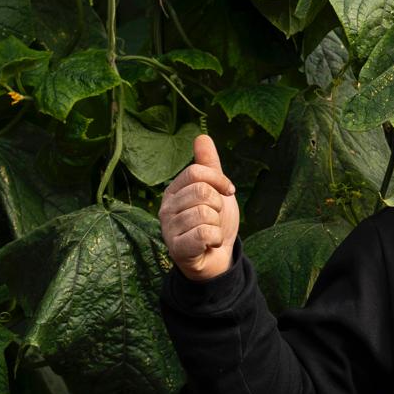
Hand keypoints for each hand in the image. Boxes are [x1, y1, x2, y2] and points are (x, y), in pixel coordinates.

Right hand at [159, 134, 238, 280]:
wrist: (218, 257)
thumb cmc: (214, 222)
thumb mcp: (215, 190)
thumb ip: (209, 166)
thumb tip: (202, 136)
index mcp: (173, 191)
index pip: (196, 172)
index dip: (219, 180)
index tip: (228, 191)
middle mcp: (166, 209)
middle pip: (202, 192)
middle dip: (218, 205)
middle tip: (215, 217)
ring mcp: (169, 229)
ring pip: (205, 213)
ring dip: (217, 224)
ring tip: (211, 231)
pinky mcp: (177, 248)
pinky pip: (205, 233)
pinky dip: (215, 238)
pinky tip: (210, 243)